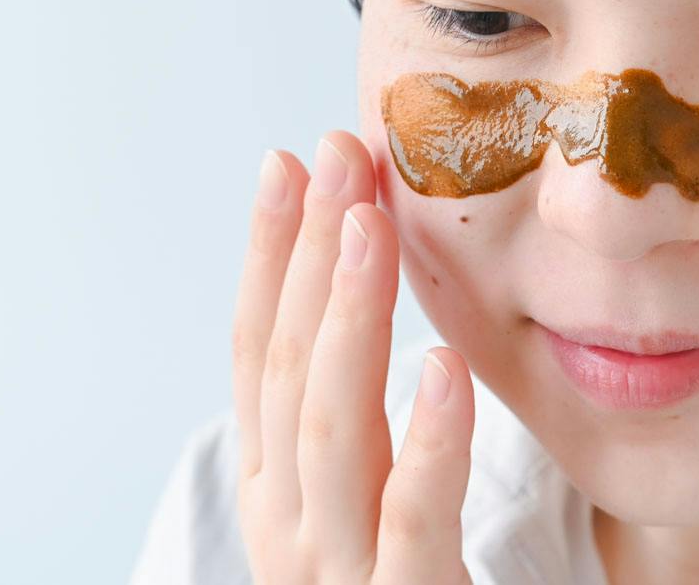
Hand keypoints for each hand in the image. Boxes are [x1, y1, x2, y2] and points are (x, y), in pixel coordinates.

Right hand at [231, 130, 475, 583]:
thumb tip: (358, 273)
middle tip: (338, 156)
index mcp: (279, 481)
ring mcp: (337, 568)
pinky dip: (425, 441)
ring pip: (330, 427)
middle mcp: (288, 519)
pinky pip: (413, 519)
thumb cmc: (396, 575)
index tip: (293, 163)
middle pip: (287, 367)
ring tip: (372, 227)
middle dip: (310, 253)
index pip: (257, 348)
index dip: (270, 252)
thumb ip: (352, 400)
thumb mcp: (357, 482)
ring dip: (347, 319)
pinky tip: (441, 366)